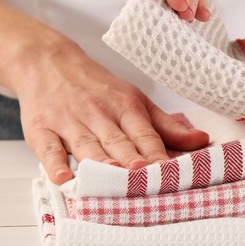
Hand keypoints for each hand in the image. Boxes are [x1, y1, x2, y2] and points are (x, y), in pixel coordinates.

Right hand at [15, 43, 208, 184]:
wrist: (48, 61)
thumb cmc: (97, 88)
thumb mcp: (135, 100)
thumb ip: (167, 126)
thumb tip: (202, 141)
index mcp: (126, 107)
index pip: (146, 135)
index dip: (158, 156)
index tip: (173, 177)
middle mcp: (99, 114)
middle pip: (119, 143)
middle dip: (133, 163)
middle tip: (147, 183)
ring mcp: (69, 122)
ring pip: (87, 147)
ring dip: (101, 164)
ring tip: (113, 184)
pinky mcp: (42, 129)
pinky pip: (49, 149)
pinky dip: (55, 165)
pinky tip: (64, 181)